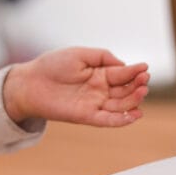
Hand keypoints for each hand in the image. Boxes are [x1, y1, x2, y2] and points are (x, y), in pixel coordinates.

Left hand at [3, 48, 149, 127]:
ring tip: (142, 92)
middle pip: (124, 90)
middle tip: (144, 80)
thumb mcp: (80, 54)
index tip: (145, 67)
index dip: (134, 71)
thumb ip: (103, 57)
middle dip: (136, 86)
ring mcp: (94, 104)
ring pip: (120, 105)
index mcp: (99, 74)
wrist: (30, 82)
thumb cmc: (52, 65)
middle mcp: (100, 90)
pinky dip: (122, 119)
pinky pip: (108, 120)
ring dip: (133, 101)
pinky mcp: (86, 116)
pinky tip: (134, 115)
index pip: (122, 73)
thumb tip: (124, 65)